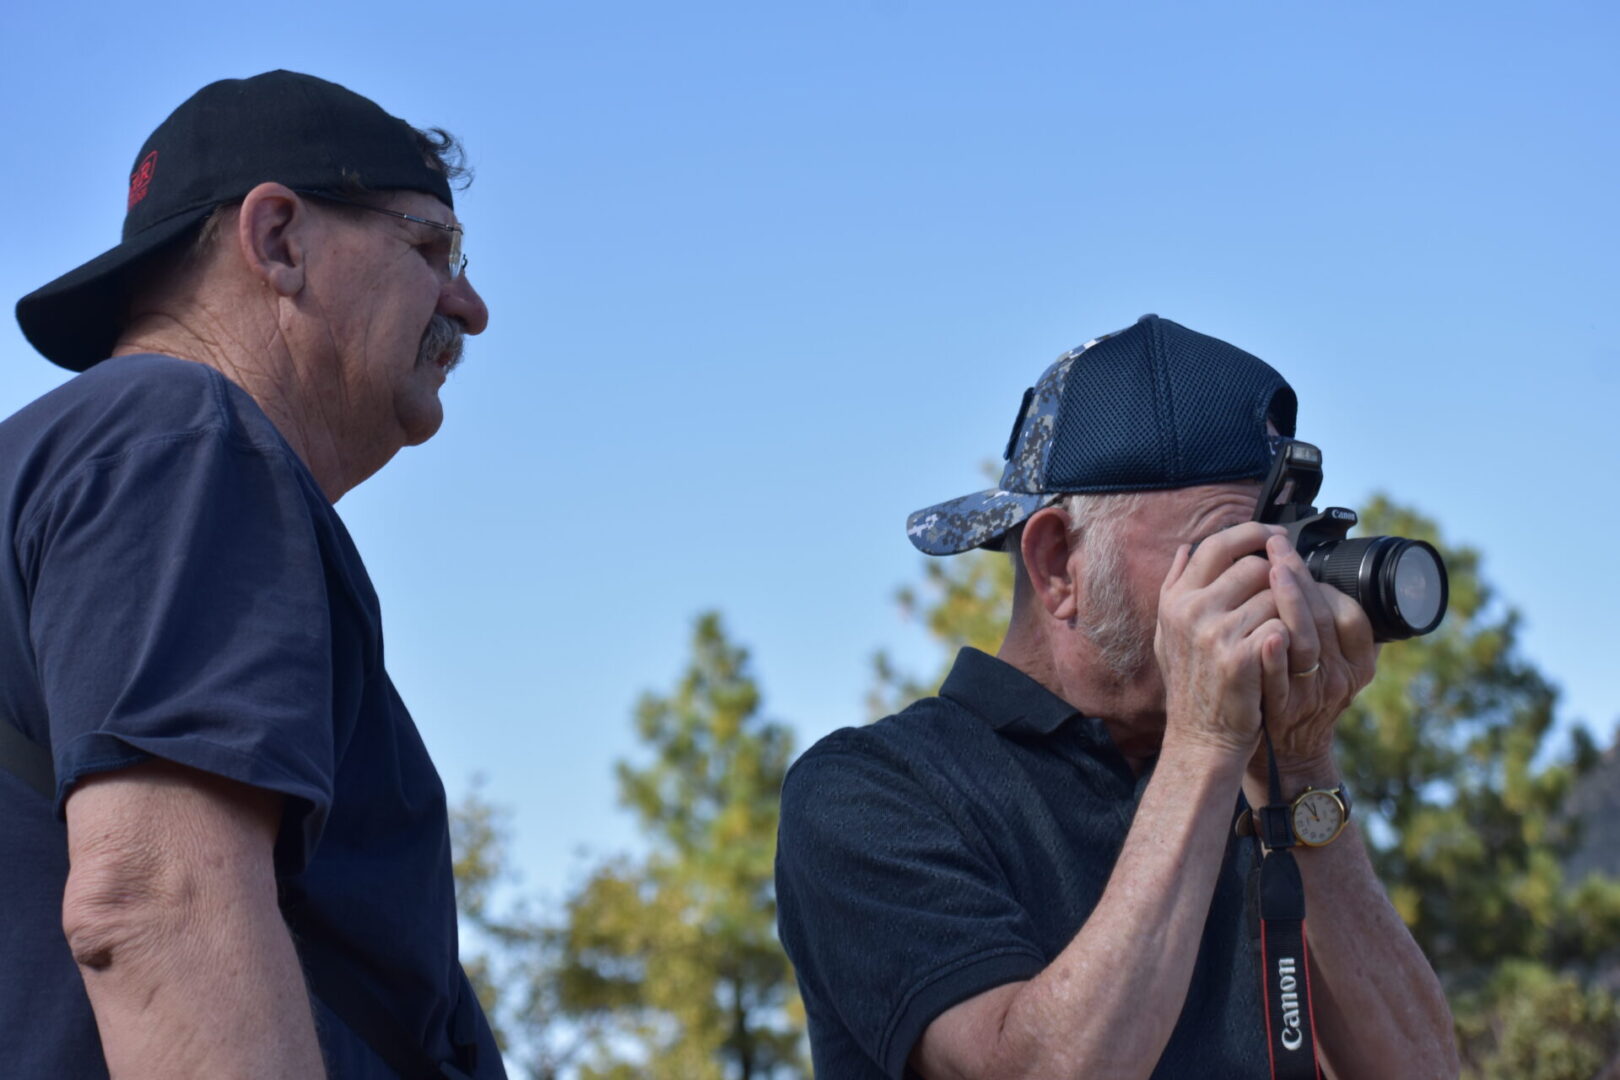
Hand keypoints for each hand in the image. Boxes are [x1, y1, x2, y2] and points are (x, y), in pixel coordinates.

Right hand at [1155, 522, 1290, 760]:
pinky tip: (1283, 653)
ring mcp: (1215, 633)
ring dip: (1287, 611)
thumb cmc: (1192, 684)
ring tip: (1281, 631)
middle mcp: (1191, 610)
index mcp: (1176, 599)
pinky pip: (1283, 626)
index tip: (1276, 537)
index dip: (1252, 534)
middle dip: (1278, 578)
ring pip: (1275, 596)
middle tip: (1286, 596)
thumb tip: (1186, 547)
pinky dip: (1291, 637)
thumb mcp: (1170, 632)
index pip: (1217, 545)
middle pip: (1255, 566)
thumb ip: (1175, 587)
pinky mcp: (1241, 657)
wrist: (1202, 736)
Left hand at [1252, 533, 1379, 778]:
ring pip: (1306, 642)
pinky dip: (1273, 653)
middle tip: (1276, 544)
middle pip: (1325, 619)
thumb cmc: (1299, 692)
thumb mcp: (1329, 662)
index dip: (1322, 580)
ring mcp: (1312, 695)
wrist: (1282, 752)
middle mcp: (1341, 677)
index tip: (1291, 549)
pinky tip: (1264, 629)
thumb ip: (1330, 626)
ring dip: (1290, 603)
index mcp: (1358, 662)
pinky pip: (1279, 678)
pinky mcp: (1283, 709)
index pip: (1349, 612)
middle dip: (1299, 576)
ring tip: (1270, 569)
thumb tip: (1316, 570)